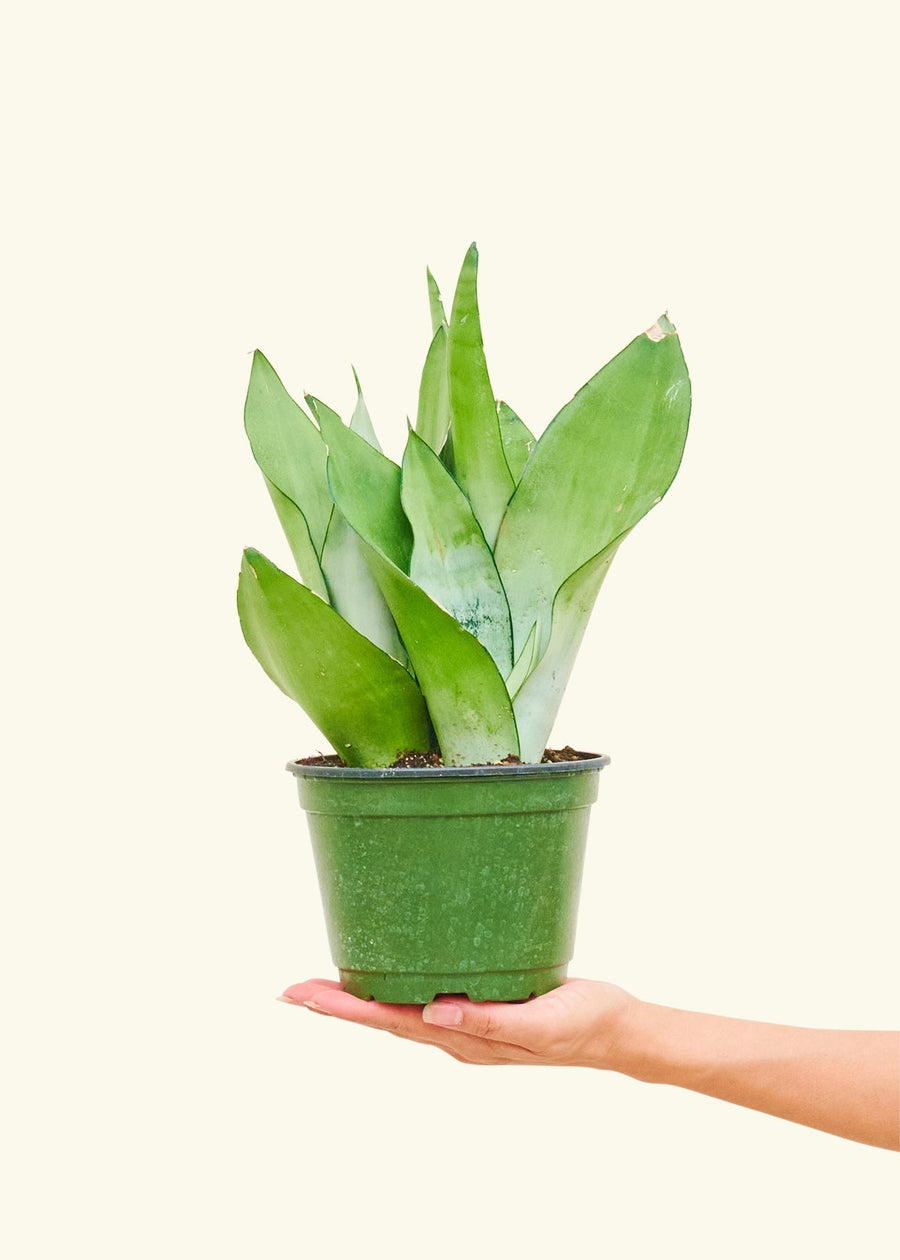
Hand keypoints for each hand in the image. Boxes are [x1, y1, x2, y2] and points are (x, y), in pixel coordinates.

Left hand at [279, 977, 636, 1067]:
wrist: (617, 1030)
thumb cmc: (582, 1023)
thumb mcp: (540, 1021)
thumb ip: (489, 1019)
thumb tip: (433, 1013)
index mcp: (463, 1038)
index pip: (389, 1022)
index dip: (343, 1009)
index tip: (301, 995)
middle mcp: (456, 1032)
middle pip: (383, 1018)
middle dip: (337, 1004)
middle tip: (292, 988)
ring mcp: (467, 1022)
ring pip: (401, 1010)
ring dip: (361, 999)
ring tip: (324, 984)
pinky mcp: (483, 1003)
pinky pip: (428, 995)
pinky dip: (398, 986)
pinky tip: (393, 971)